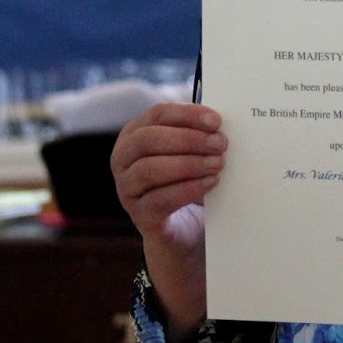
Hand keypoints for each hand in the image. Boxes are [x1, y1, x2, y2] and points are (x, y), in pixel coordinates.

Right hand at [110, 102, 225, 251]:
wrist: (185, 227)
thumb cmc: (188, 179)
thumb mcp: (191, 152)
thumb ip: (200, 134)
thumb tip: (219, 125)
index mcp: (134, 134)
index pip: (157, 114)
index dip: (186, 114)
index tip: (216, 120)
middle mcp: (123, 159)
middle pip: (147, 139)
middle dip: (187, 139)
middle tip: (220, 143)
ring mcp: (127, 189)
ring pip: (149, 169)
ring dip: (188, 164)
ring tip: (217, 164)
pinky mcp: (140, 215)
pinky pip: (159, 199)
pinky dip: (188, 189)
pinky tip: (210, 182)